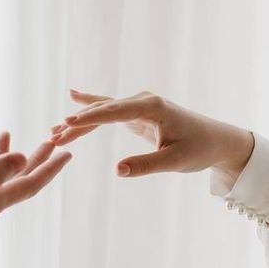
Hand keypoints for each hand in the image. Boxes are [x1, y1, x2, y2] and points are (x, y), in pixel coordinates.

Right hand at [50, 90, 253, 180]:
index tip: (66, 124)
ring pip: (103, 111)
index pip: (114, 112)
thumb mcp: (174, 161)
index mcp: (152, 107)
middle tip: (52, 136)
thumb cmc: (199, 149)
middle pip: (102, 110)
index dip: (89, 118)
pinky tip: (72, 97)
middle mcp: (143, 101)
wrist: (216, 140)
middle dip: (76, 123)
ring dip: (79, 121)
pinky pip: (109, 112)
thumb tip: (117, 170)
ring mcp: (139, 105)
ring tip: (53, 132)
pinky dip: (91, 110)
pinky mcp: (138, 112)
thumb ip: (146, 165)